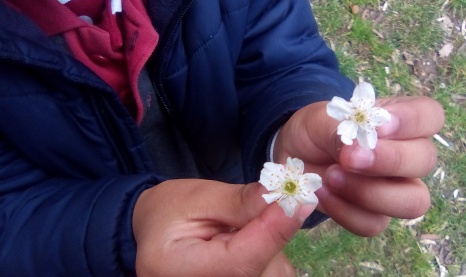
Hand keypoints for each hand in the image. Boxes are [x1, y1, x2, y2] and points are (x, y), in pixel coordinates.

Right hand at [132, 179, 315, 276]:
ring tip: (244, 230)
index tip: (298, 201)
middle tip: (268, 208)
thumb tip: (287, 199)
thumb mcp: (201, 197)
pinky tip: (250, 246)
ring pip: (273, 275)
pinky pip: (271, 276)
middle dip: (273, 239)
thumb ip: (243, 202)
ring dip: (273, 249)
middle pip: (262, 273)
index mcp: (178, 269)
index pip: (241, 262)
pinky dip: (270, 258)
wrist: (155, 233)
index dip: (274, 232)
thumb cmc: (171, 210)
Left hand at [274, 96, 443, 235]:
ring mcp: (394, 190)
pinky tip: (322, 193)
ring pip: (412, 202)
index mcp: (398, 122)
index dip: (410, 121)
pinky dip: (344, 211)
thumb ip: (339, 129)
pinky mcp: (373, 216)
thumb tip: (355, 148)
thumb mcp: (319, 120)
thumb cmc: (314, 131)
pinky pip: (373, 224)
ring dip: (368, 192)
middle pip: (425, 161)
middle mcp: (406, 156)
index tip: (376, 127)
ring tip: (330, 177)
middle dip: (389, 161)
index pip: (429, 116)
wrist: (293, 155)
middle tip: (349, 159)